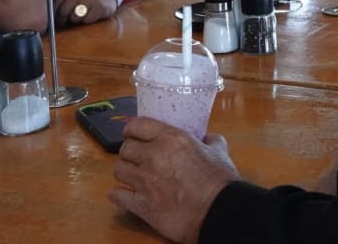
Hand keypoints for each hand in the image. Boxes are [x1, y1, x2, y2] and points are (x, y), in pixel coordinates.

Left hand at [54, 0, 115, 24]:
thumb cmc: (86, 0)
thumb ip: (61, 5)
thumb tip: (47, 22)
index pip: (54, 6)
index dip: (53, 17)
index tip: (55, 22)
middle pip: (63, 13)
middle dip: (64, 21)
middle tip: (69, 22)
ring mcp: (88, 0)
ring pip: (74, 18)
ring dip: (77, 21)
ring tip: (83, 16)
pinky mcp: (98, 7)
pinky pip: (87, 20)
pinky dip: (88, 21)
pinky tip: (92, 15)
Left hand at [110, 118, 239, 243]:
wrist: (217, 212)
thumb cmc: (220, 182)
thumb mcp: (220, 152)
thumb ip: (211, 141)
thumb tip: (208, 138)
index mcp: (172, 139)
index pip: (137, 125)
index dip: (132, 130)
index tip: (132, 134)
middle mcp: (154, 156)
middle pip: (125, 148)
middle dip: (130, 152)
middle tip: (137, 157)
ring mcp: (144, 181)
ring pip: (118, 170)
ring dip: (125, 172)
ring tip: (133, 176)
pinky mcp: (141, 204)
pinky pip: (117, 195)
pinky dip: (120, 195)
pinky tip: (127, 195)